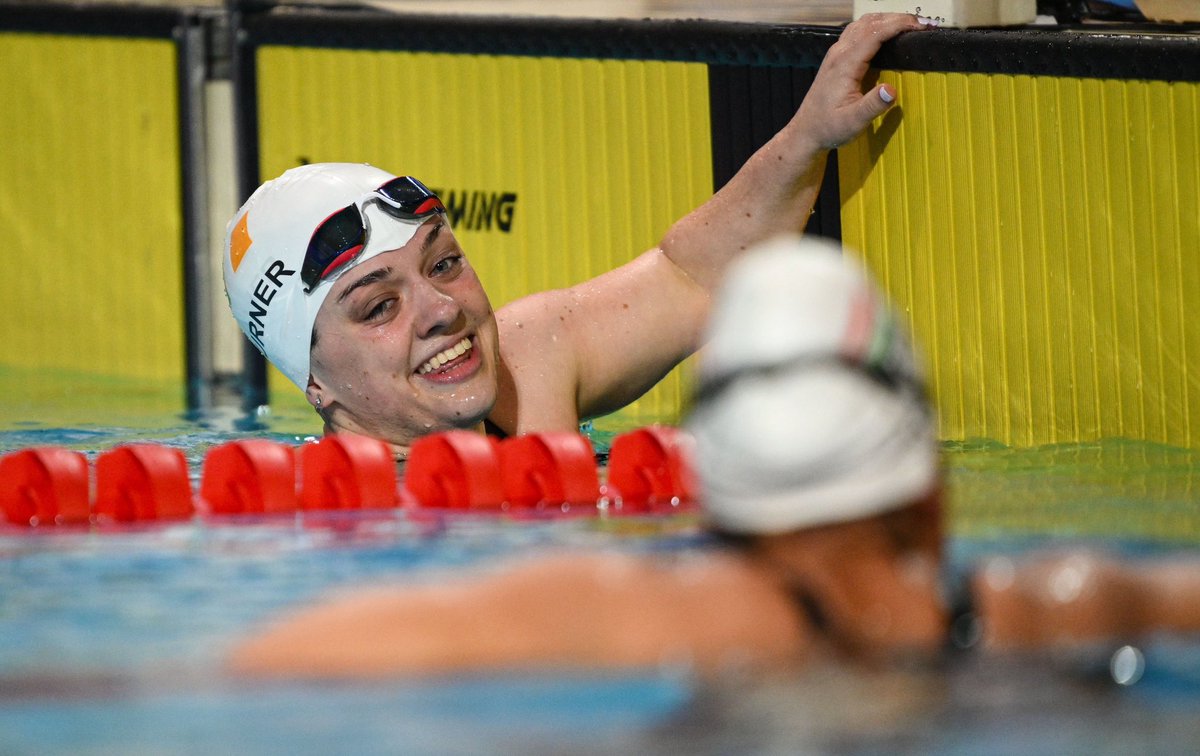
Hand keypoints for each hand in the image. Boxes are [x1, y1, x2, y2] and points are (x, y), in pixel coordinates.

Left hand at [792, 13, 930, 150]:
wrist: (806, 132)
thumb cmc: (828, 128)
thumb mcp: (853, 122)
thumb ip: (872, 106)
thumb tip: (891, 90)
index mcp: (844, 64)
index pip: (875, 33)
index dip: (899, 25)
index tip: (920, 27)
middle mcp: (839, 53)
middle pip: (870, 22)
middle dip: (898, 19)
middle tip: (923, 25)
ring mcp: (836, 54)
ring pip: (863, 23)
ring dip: (887, 19)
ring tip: (909, 25)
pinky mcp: (837, 58)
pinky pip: (858, 32)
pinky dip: (876, 26)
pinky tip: (888, 33)